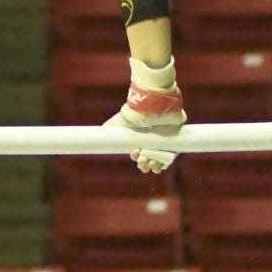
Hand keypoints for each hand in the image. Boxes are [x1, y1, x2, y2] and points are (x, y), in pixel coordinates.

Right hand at [104, 56, 185, 173]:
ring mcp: (164, 143)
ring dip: (154, 166)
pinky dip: (166, 161)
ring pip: (159, 162)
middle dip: (144, 165)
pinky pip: (171, 157)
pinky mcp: (175, 141)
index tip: (135, 153)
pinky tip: (160, 160)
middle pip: (149, 162)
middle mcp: (153, 143)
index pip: (140, 156)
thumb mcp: (117, 122)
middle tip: (142, 159)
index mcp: (141, 141)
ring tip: (150, 161)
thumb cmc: (135, 113)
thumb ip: (107, 129)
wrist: (151, 105)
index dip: (137, 159)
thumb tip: (96, 135)